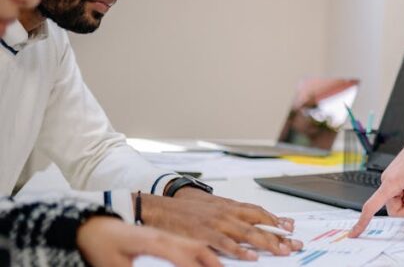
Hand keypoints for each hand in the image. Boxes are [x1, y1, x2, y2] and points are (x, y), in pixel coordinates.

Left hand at [77, 215, 221, 266]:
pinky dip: (207, 247)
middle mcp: (164, 235)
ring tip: (228, 262)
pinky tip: (212, 255)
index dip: (196, 266)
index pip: (182, 255)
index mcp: (153, 241)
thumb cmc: (101, 244)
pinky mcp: (163, 236)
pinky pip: (192, 241)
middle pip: (197, 246)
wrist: (92, 225)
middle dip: (214, 260)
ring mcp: (165, 234)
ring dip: (214, 253)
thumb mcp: (113, 265)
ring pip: (197, 242)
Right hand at [142, 192, 301, 259]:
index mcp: (230, 207)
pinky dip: (239, 251)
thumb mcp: (215, 207)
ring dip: (266, 243)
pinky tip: (251, 257)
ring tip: (281, 251)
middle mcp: (227, 213)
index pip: (260, 213)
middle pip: (258, 224)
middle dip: (278, 235)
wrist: (163, 206)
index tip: (291, 228)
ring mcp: (217, 223)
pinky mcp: (204, 233)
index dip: (277, 220)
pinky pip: (225, 243)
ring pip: (247, 233)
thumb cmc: (189, 209)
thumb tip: (251, 220)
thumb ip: (233, 214)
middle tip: (292, 245)